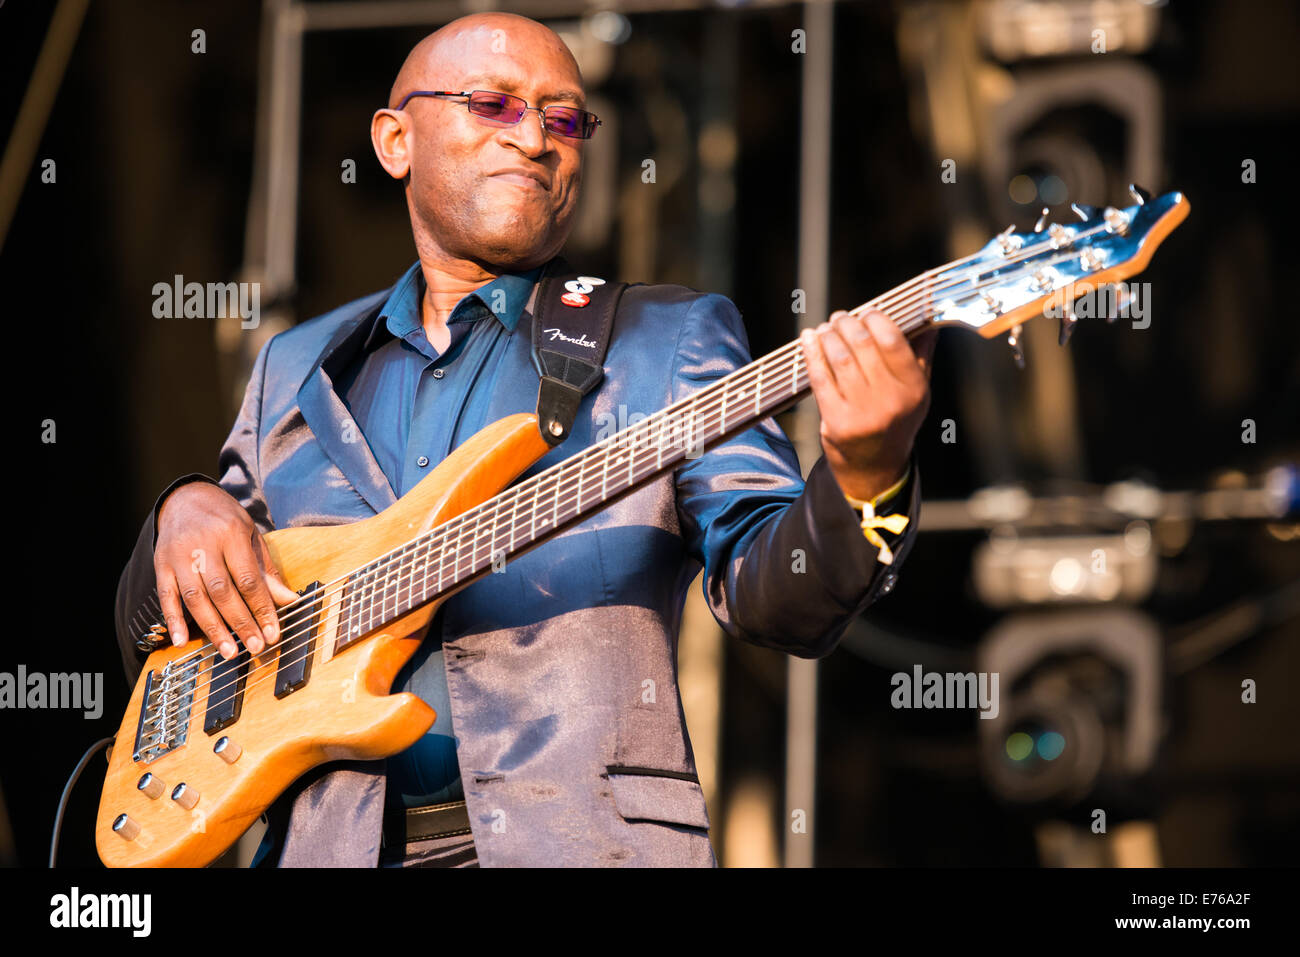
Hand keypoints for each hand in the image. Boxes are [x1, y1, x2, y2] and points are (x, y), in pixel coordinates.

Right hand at [155, 482, 298, 658]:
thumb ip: (266, 569)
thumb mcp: (251, 535)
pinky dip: (173, 621)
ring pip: (195, 598)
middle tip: (255, 647)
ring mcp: (179, 555)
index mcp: (231, 534)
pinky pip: (166, 596)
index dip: (262, 608)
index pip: (249, 578)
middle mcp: (203, 544)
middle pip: (223, 591)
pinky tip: (182, 641)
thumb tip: (288, 600)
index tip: (273, 632)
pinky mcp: (161, 564)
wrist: (186, 498)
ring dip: (212, 628)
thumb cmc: (224, 518)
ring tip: (229, 651)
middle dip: (241, 622)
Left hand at [799, 309, 936, 500]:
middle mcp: (890, 401)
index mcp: (914, 389)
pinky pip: (820, 378)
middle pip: (863, 345)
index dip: (876, 320)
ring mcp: (862, 413)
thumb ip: (921, 356)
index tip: (867, 312)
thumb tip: (929, 321)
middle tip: (840, 317)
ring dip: (828, 337)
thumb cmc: (895, 421)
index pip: (893, 341)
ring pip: (840, 359)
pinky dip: (812, 354)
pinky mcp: (837, 422)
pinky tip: (809, 341)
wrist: (875, 467)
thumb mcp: (917, 393)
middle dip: (847, 324)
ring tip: (825, 329)